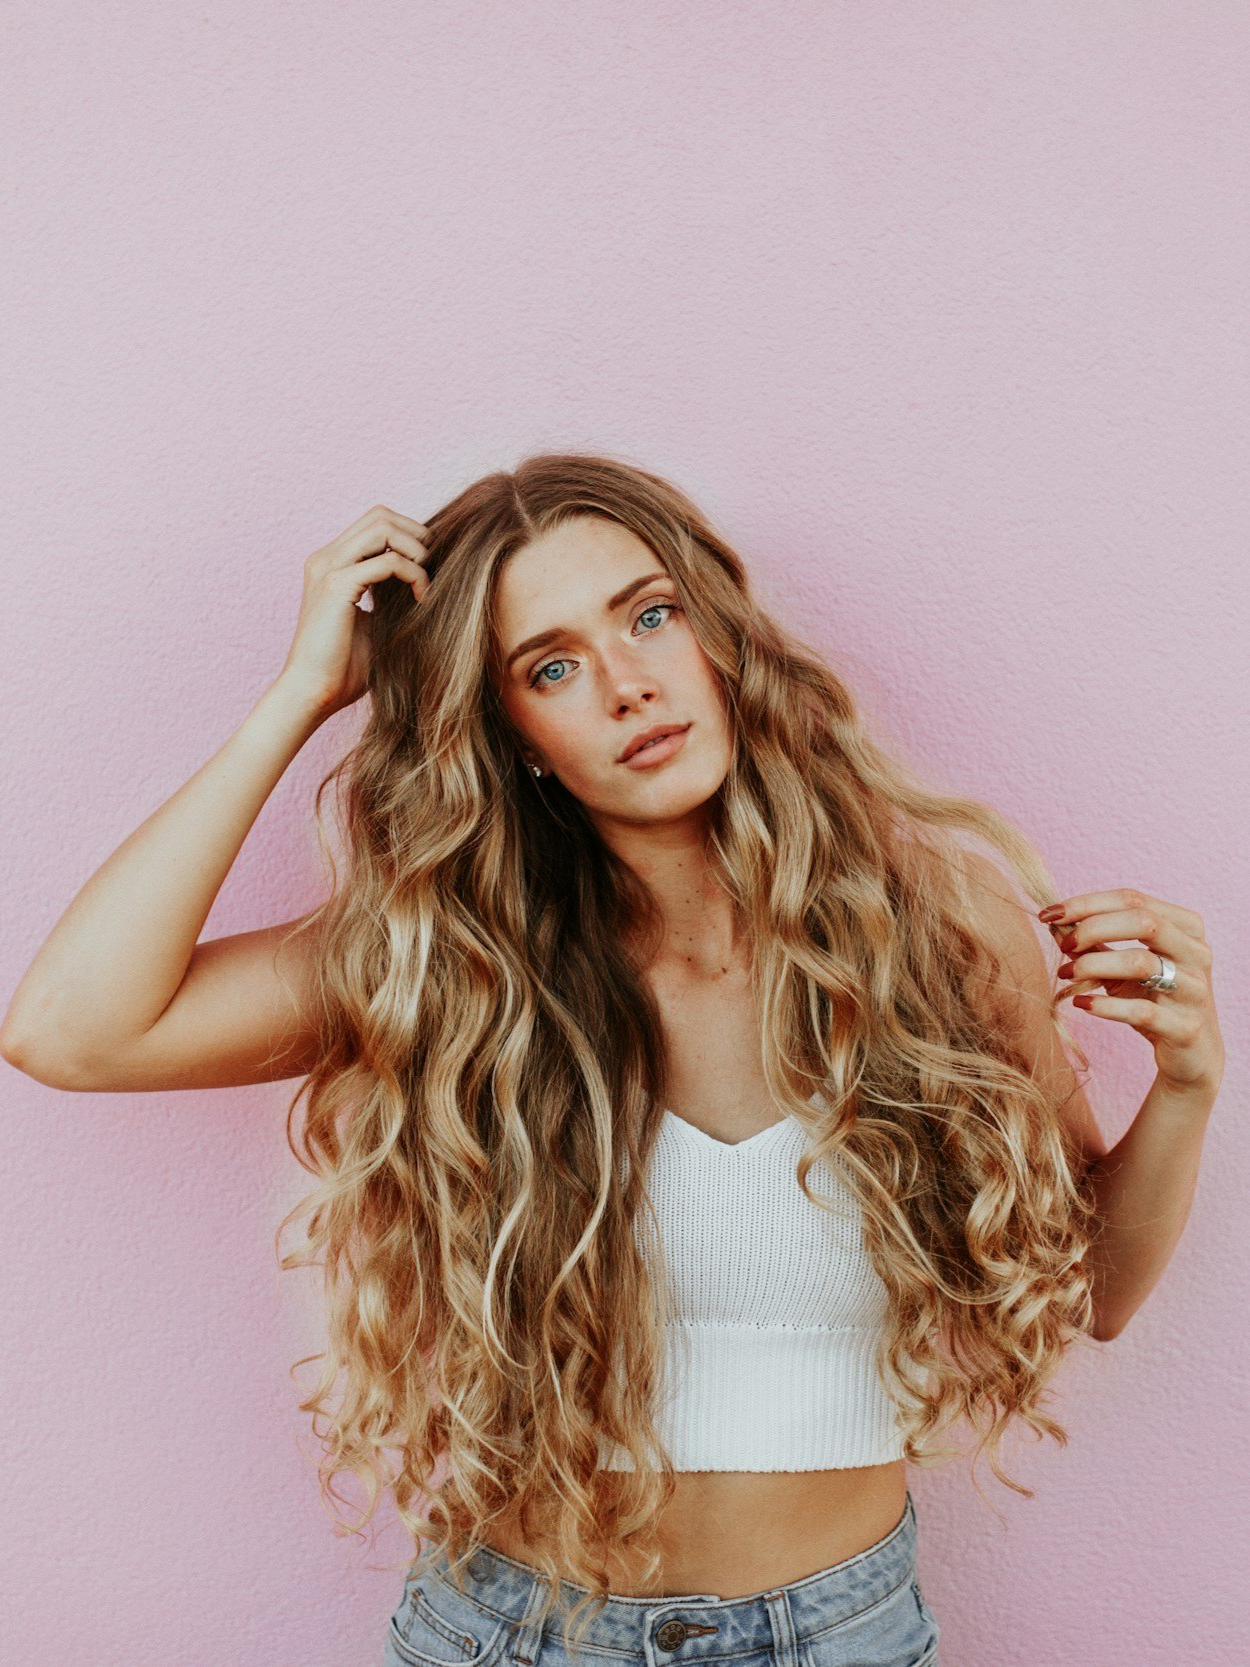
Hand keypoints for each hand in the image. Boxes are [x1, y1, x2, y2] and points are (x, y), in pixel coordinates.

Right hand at [276, 504, 431, 718]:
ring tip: (426, 582)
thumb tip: (425, 582)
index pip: (375, 523)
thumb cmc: (343, 667)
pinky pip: (388, 561)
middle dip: (416, 536)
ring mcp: (329, 568)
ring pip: (383, 528)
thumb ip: (389, 596)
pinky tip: (421, 598)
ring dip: (415, 550)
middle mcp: (326, 558)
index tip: (428, 568)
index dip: (408, 536)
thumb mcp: (374, 621)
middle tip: (433, 569)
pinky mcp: (336, 585)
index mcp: (331, 563)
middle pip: (380, 515)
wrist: (313, 692)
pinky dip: (413, 574)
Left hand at [1039, 887, 1223, 1098]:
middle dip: (1093, 928)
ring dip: (1093, 965)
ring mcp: (1195, 990)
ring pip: (1142, 963)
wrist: (1190, 1053)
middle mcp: (1196, 953)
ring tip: (1066, 974)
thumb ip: (1093, 944)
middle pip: (1144, 921)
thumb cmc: (1153, 1000)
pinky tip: (1082, 1004)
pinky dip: (1105, 1005)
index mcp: (1185, 927)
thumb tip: (1054, 922)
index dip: (1086, 903)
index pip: (1133, 899)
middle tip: (1063, 946)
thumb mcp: (1121, 968)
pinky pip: (1142, 1011)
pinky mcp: (1186, 1027)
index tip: (1049, 914)